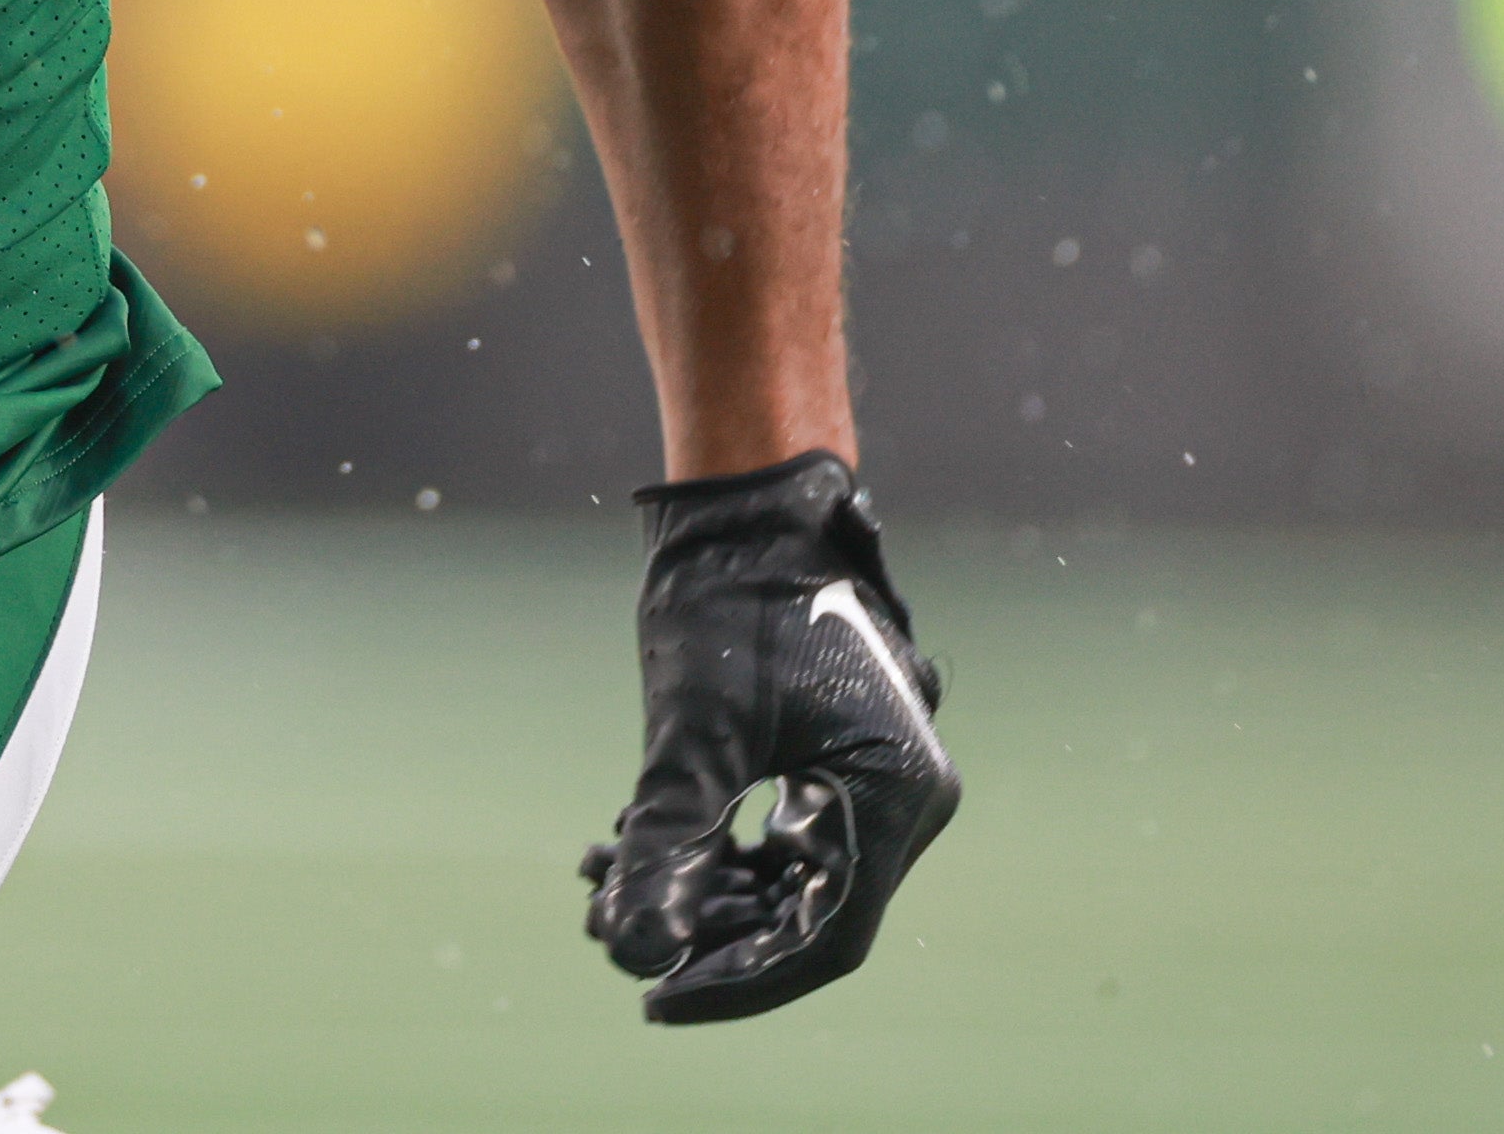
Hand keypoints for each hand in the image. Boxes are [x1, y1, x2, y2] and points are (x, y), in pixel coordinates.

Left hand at [579, 453, 957, 1023]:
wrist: (752, 504)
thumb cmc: (733, 602)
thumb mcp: (692, 731)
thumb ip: (666, 844)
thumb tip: (629, 947)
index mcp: (896, 797)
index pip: (825, 939)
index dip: (738, 983)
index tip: (652, 998)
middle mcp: (905, 800)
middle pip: (806, 916)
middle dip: (703, 932)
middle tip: (608, 931)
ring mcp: (877, 780)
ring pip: (788, 882)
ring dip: (696, 890)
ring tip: (597, 880)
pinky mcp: (841, 760)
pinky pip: (783, 840)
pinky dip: (711, 849)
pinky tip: (626, 843)